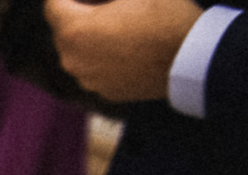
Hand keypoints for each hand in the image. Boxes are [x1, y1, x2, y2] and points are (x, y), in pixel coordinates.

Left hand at [46, 0, 201, 102]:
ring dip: (89, 36)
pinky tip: (125, 44)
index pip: (52, 6)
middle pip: (63, 30)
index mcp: (74, 31)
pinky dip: (103, 55)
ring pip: (78, 51)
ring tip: (116, 22)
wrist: (195, 57)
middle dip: (76, 13)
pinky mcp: (105, 91)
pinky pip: (95, 68)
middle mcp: (72, 60)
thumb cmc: (167, 15)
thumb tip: (102, 0)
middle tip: (100, 2)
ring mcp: (88, 80)